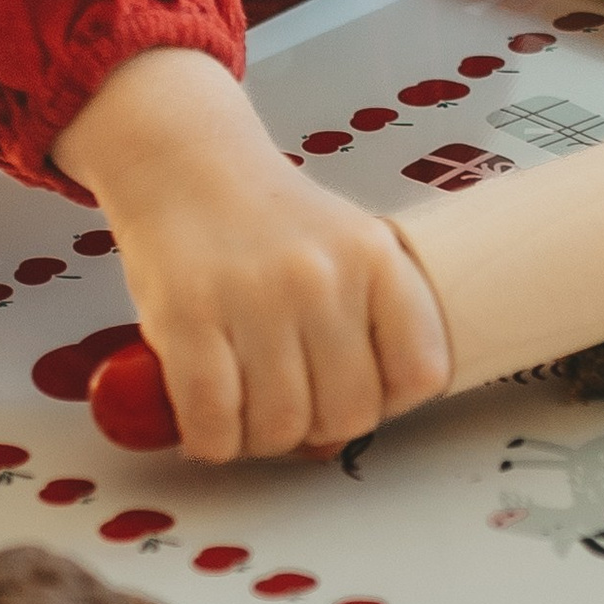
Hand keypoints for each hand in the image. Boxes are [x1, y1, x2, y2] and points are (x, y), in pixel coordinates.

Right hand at [52, 50, 452, 464]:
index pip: (421, 372)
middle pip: (348, 413)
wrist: (182, 164)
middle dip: (317, 429)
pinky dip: (211, 439)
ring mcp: (254, 296)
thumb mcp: (343, 248)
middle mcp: (322, 277)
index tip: (356, 393)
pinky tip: (207, 419)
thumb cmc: (264, 222)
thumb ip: (365, 325)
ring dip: (260, 439)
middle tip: (290, 408)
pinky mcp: (187, 315)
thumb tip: (347, 428)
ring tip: (244, 408)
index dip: (389, 401)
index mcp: (374, 257)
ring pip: (281, 426)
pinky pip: (214, 419)